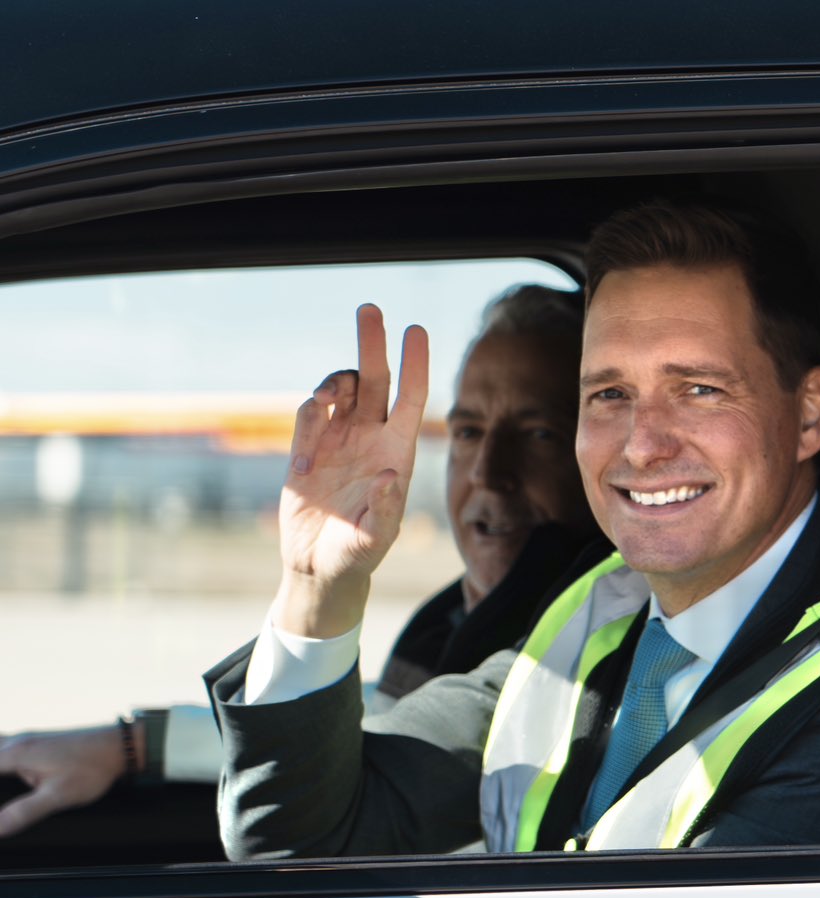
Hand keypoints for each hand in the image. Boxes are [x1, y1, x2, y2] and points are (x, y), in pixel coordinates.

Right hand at [0, 725, 127, 838]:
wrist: (120, 746)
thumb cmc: (92, 768)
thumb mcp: (58, 796)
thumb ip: (24, 812)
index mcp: (13, 754)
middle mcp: (15, 742)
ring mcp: (26, 740)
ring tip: (2, 795)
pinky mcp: (36, 743)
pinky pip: (5, 751)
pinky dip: (2, 764)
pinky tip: (9, 777)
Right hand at [273, 305, 429, 637]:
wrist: (319, 565)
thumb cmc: (358, 553)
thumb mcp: (374, 538)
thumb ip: (383, 510)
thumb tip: (389, 477)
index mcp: (397, 451)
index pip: (412, 397)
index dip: (416, 363)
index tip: (416, 329)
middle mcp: (370, 438)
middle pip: (375, 379)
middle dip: (372, 344)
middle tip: (369, 308)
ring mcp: (338, 440)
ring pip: (339, 389)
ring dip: (332, 383)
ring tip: (324, 400)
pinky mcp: (307, 448)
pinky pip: (308, 415)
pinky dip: (305, 423)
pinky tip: (302, 466)